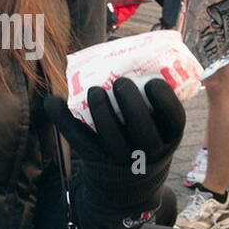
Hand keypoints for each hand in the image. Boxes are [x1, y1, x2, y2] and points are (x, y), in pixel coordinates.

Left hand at [44, 77, 185, 173]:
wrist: (130, 180)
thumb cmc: (144, 135)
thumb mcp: (159, 125)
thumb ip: (152, 96)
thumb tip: (131, 47)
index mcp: (168, 137)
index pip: (174, 119)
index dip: (165, 99)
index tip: (154, 81)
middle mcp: (148, 152)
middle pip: (142, 128)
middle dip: (130, 101)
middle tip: (121, 82)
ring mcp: (120, 158)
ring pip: (110, 136)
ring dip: (100, 109)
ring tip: (95, 89)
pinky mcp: (95, 159)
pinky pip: (78, 139)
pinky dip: (63, 118)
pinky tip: (54, 100)